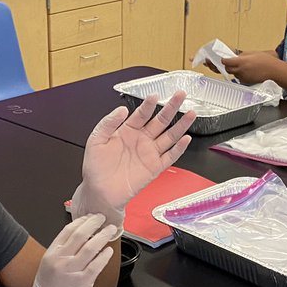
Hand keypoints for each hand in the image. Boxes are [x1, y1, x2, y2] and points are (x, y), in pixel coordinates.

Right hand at [5, 215, 119, 286]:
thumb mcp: (49, 265)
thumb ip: (62, 251)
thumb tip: (80, 237)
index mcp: (52, 253)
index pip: (68, 230)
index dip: (81, 221)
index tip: (90, 217)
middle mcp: (61, 259)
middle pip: (80, 235)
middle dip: (94, 224)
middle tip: (102, 219)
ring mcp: (72, 270)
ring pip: (91, 247)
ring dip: (103, 236)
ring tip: (110, 230)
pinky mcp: (82, 282)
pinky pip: (97, 265)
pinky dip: (104, 256)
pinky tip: (109, 251)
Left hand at [71, 91, 196, 233]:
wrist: (100, 192)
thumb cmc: (96, 168)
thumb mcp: (96, 140)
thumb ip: (108, 123)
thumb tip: (122, 109)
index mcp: (127, 131)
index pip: (141, 114)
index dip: (149, 105)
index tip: (155, 96)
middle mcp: (141, 140)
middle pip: (160, 121)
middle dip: (171, 107)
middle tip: (180, 95)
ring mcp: (149, 153)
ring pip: (169, 136)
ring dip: (181, 125)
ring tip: (191, 113)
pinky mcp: (155, 167)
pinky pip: (170, 156)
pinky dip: (179, 148)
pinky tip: (186, 138)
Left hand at [223, 51, 279, 84]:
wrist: (274, 71)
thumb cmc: (266, 61)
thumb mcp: (253, 53)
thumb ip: (242, 55)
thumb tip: (236, 57)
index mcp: (241, 62)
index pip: (226, 62)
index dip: (224, 60)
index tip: (224, 59)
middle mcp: (241, 70)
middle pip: (228, 69)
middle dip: (228, 66)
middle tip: (231, 63)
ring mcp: (243, 77)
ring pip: (234, 74)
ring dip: (235, 71)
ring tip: (244, 67)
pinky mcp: (247, 82)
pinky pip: (240, 78)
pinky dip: (241, 75)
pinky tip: (248, 71)